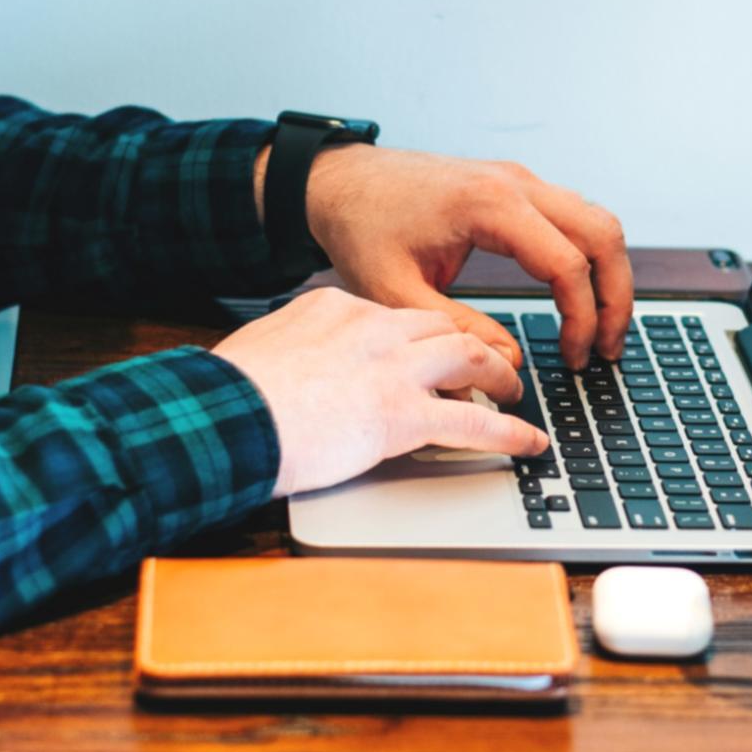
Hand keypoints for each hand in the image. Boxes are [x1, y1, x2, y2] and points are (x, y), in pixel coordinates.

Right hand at [212, 287, 549, 495]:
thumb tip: (294, 367)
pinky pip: (472, 423)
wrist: (223, 416)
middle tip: (489, 362)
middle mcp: (372, 328)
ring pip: (470, 359)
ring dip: (500, 375)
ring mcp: (391, 368)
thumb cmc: (229, 395)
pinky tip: (528, 444)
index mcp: (334, 307)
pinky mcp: (402, 414)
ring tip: (515, 392)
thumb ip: (293, 351)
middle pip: (440, 326)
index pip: (394, 314)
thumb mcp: (263, 350)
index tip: (428, 349)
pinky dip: (509, 434)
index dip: (420, 336)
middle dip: (471, 343)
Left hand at [262, 144, 633, 368]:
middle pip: (603, 234)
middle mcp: (514, 183)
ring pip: (598, 221)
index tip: (574, 358)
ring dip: (610, 275)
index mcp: (489, 204)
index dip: (582, 318)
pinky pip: (574, 217)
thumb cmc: (361, 226)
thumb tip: (510, 364)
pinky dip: (589, 256)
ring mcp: (519, 180)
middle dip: (616, 296)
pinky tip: (578, 298)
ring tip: (601, 330)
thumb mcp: (396, 292)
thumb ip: (456, 331)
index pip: (567, 263)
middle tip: (609, 349)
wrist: (340, 182)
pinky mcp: (515, 187)